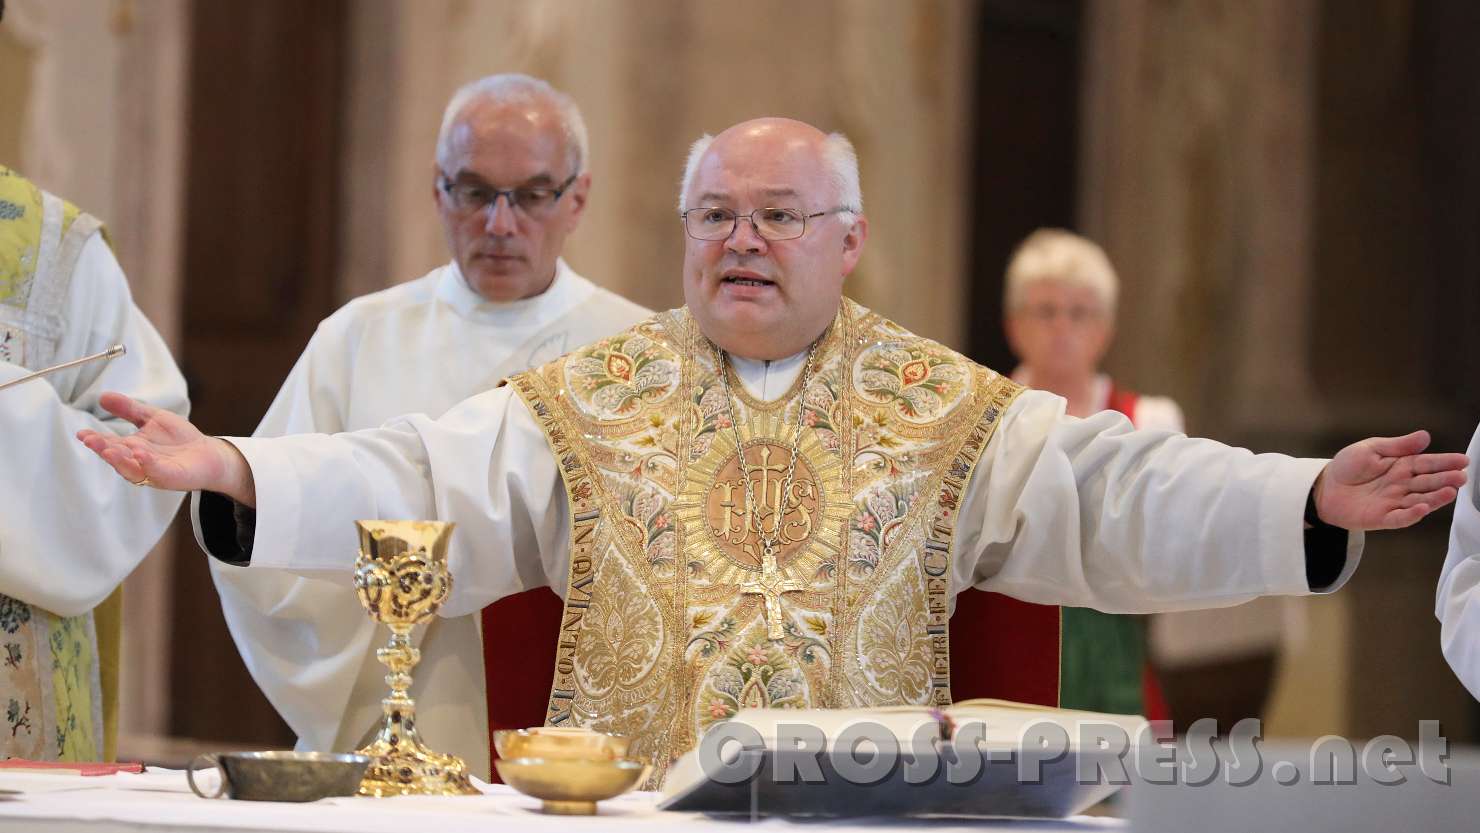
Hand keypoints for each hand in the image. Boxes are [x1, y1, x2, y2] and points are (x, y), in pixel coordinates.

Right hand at [76, 392, 256, 505]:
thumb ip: (129, 409)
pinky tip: (140, 452)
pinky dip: (147, 463)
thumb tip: (102, 396)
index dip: (95, 440)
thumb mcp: (152, 418)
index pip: (109, 444)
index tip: (81, 433)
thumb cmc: (178, 438)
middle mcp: (138, 462)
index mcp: (131, 448)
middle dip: (102, 449)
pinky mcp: (170, 477)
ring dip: (118, 460)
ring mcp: (153, 471)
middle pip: (116, 457)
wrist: (208, 454)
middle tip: (89, 440)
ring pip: (131, 469)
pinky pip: (156, 471)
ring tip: (107, 449)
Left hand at [1313, 430, 1467, 529]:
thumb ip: (1398, 446)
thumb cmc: (1347, 466)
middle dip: (1446, 480)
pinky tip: (1422, 508)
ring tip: (1450, 492)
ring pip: (1419, 500)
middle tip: (1461, 477)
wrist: (1323, 487)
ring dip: (1435, 498)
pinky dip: (1411, 514)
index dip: (1445, 462)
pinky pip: (1399, 518)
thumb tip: (1425, 436)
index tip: (1463, 460)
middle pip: (1428, 483)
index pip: (1427, 464)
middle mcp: (1402, 486)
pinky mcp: (1382, 518)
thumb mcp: (1371, 449)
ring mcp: (1394, 503)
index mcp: (1401, 467)